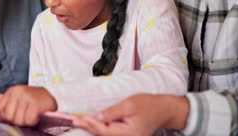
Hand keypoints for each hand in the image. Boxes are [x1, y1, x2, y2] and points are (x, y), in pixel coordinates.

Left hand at [0, 85, 56, 126]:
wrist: (51, 97)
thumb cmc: (33, 99)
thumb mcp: (17, 97)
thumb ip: (3, 99)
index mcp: (12, 90)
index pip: (0, 109)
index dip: (7, 116)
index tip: (16, 114)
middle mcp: (19, 92)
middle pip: (9, 116)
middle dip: (17, 120)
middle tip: (25, 116)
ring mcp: (28, 97)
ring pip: (19, 119)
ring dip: (26, 121)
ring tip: (31, 115)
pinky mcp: (36, 104)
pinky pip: (29, 119)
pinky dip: (33, 121)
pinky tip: (37, 116)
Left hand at [72, 94, 189, 135]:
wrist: (163, 109)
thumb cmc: (148, 104)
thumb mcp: (130, 104)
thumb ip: (113, 112)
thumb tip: (98, 117)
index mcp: (130, 134)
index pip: (105, 130)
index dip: (91, 124)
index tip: (80, 117)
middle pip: (103, 134)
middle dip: (88, 126)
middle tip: (73, 120)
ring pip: (106, 135)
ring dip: (92, 127)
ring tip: (78, 121)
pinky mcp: (127, 135)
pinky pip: (110, 133)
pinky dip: (100, 128)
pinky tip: (91, 122)